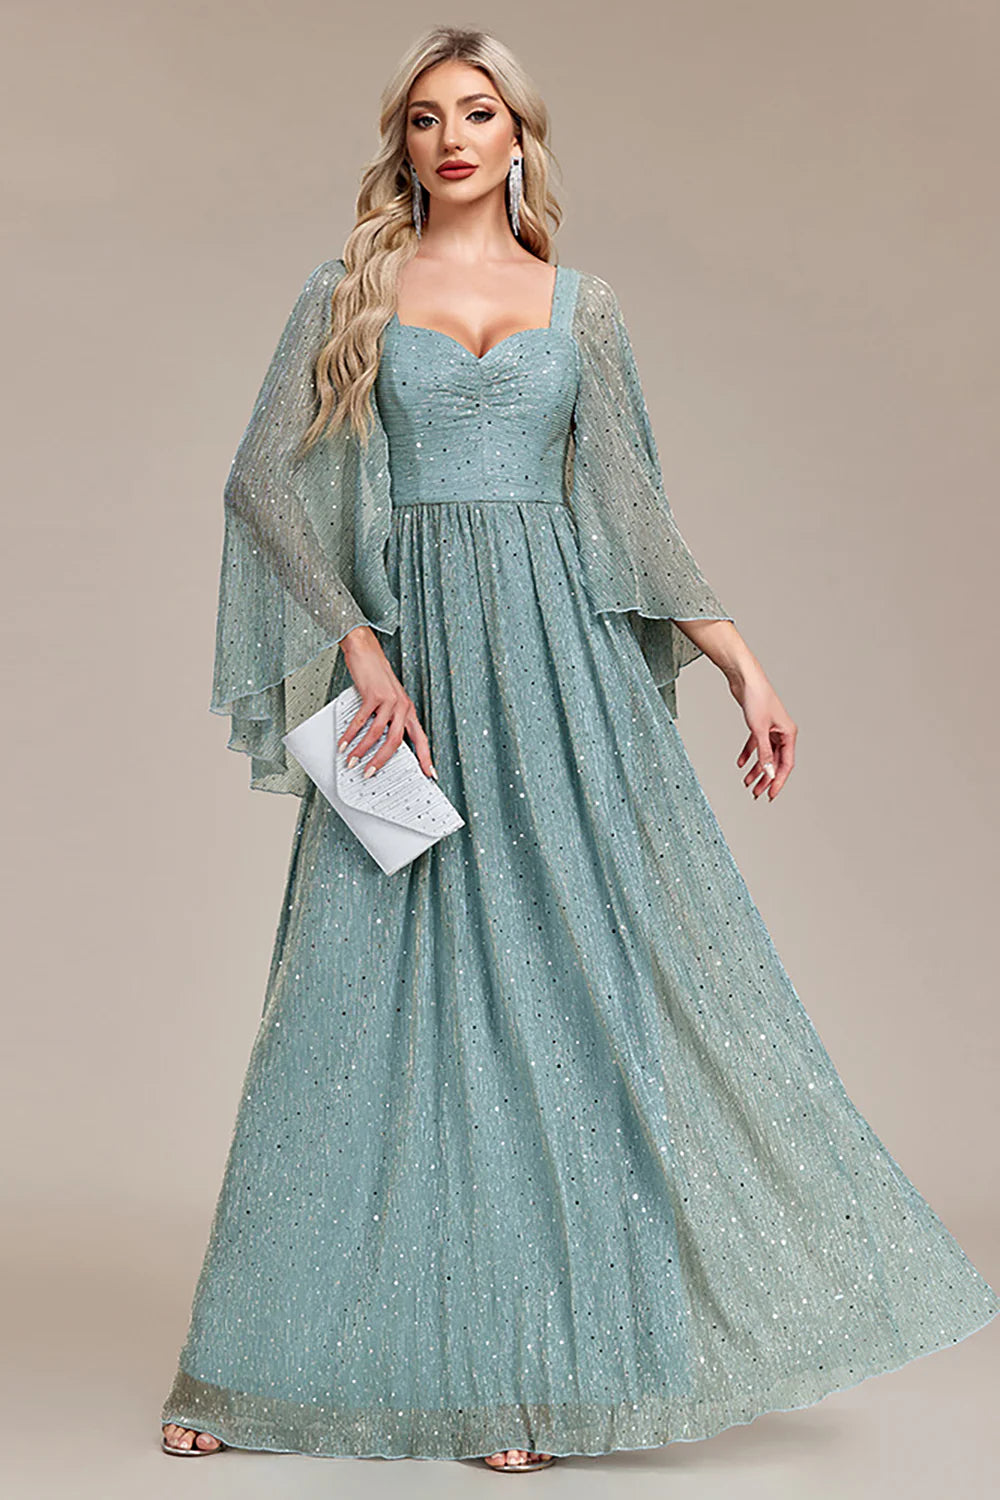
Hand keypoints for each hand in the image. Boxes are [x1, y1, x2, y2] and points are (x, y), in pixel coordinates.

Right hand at [336, 627, 435, 779]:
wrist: (367, 652)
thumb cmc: (378, 677)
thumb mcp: (391, 700)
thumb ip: (390, 719)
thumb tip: (382, 743)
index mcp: (409, 711)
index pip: (421, 739)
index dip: (426, 757)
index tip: (430, 774)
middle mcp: (402, 707)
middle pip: (396, 742)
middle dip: (382, 761)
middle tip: (370, 773)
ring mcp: (389, 701)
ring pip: (377, 734)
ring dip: (362, 751)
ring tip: (352, 761)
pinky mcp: (374, 695)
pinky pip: (361, 721)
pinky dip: (350, 735)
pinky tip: (344, 743)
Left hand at [726, 667, 796, 801]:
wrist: (744, 678)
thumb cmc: (756, 698)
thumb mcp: (759, 730)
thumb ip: (765, 754)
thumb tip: (769, 773)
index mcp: (788, 733)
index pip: (786, 764)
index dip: (778, 781)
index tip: (770, 794)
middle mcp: (782, 732)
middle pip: (776, 761)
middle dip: (766, 778)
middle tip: (757, 792)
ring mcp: (770, 729)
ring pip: (765, 755)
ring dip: (756, 769)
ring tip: (747, 782)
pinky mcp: (759, 725)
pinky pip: (755, 744)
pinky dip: (748, 754)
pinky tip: (740, 763)